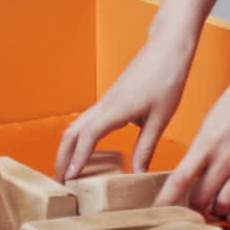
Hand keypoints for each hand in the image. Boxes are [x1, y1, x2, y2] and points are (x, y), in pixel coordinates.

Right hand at [55, 33, 194, 180]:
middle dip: (63, 156)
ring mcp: (106, 100)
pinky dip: (81, 137)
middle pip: (72, 131)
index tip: (69, 179)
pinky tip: (88, 148)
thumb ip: (146, 148)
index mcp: (115, 110)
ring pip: (78, 124)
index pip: (87, 137)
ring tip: (70, 169)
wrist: (168, 47)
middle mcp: (104, 104)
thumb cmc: (167, 79)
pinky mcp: (111, 98)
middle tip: (61, 181)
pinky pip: (88, 120)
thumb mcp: (160, 119)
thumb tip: (138, 174)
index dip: (77, 159)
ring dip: (69, 146)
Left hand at [152, 71, 229, 216]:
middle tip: (191, 206)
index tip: (158, 210)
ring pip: (224, 205)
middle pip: (201, 200)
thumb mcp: (210, 122)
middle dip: (193, 207)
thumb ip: (202, 148)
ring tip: (213, 205)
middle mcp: (225, 160)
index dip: (166, 199)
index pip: (180, 180)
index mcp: (206, 144)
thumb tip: (195, 169)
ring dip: (216, 208)